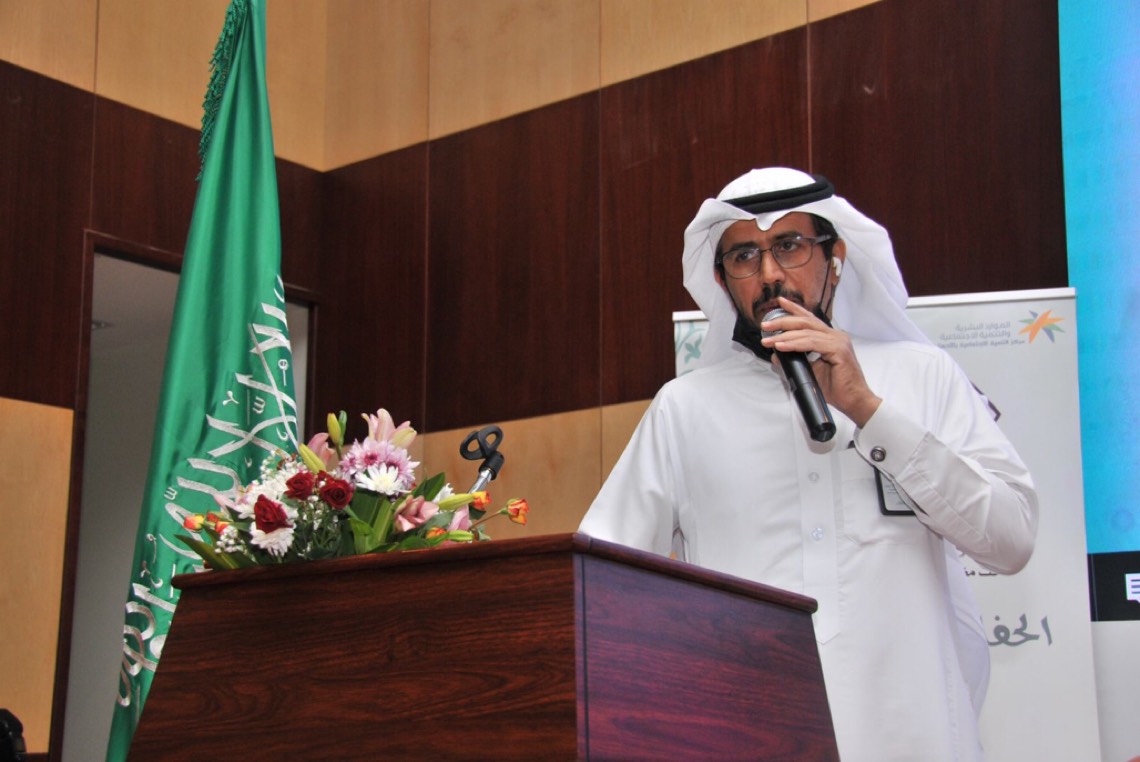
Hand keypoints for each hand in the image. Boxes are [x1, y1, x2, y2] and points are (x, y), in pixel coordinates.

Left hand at [759, 297, 882, 426]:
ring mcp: (838, 341)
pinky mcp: (839, 350)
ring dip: (784, 335)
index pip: (810, 320)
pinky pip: (812, 344)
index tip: (780, 302)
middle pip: (806, 322)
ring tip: (768, 340)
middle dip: (783, 321)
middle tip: (765, 325)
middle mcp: (836, 335)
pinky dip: (794, 344)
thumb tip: (775, 354)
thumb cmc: (836, 388)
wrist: (854, 401)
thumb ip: (795, 360)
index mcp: (830, 338)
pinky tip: (781, 346)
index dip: (795, 309)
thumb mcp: (810, 372)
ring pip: (807, 332)